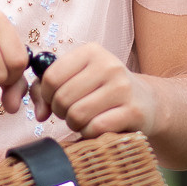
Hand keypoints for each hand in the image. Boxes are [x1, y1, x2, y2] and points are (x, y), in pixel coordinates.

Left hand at [33, 43, 161, 138]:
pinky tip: (97, 128)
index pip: (51, 76)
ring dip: (75, 124)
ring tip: (84, 120)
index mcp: (91, 52)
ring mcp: (123, 88)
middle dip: (61, 112)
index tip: (54, 100)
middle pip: (63, 98)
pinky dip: (89, 133)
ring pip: (77, 115)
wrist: (147, 101)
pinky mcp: (133, 111)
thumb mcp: (77, 79)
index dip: (46, 95)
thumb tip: (39, 113)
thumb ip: (46, 90)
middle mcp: (109, 65)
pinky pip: (95, 128)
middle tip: (71, 113)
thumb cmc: (102, 90)